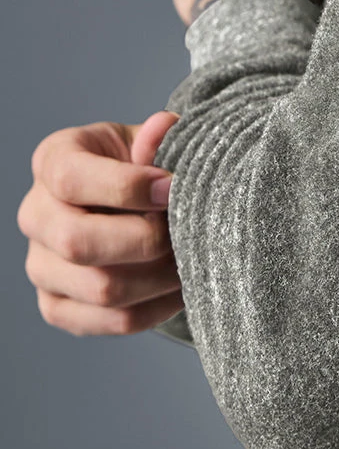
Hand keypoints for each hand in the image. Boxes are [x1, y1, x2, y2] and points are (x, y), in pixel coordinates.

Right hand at [18, 112, 184, 336]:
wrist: (138, 204)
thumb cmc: (146, 165)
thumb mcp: (152, 141)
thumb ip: (159, 137)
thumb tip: (163, 127)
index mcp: (53, 161)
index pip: (71, 179)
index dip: (127, 187)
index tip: (174, 188)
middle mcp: (36, 214)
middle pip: (78, 243)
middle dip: (146, 240)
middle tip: (187, 231)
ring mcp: (41, 265)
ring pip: (100, 289)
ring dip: (159, 278)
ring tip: (192, 258)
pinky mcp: (59, 306)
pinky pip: (111, 321)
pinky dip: (156, 308)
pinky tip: (180, 287)